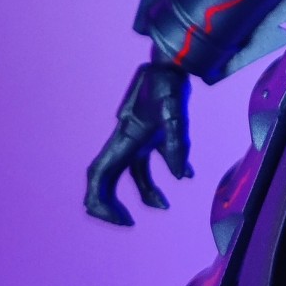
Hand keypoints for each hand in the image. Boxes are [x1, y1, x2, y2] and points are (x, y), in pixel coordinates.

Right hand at [84, 62, 192, 226]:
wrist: (173, 62)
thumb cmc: (169, 83)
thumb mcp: (175, 113)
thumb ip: (177, 144)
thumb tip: (181, 176)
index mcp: (123, 139)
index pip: (99, 177)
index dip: (100, 203)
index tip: (122, 219)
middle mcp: (125, 141)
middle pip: (107, 181)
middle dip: (111, 205)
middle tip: (128, 223)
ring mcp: (137, 138)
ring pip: (132, 174)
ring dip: (144, 193)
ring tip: (165, 205)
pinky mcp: (151, 135)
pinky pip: (151, 162)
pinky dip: (164, 172)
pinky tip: (186, 176)